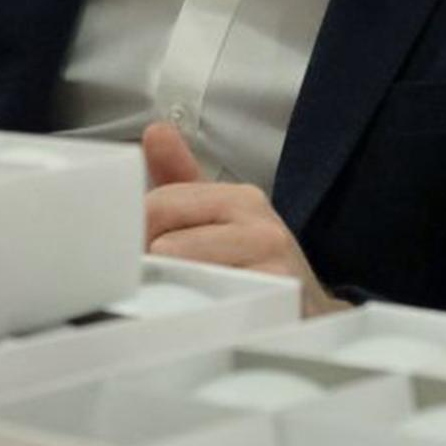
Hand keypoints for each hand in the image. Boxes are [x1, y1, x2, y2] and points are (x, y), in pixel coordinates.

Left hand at [141, 122, 344, 315]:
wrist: (305, 312)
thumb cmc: (255, 265)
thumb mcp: (220, 218)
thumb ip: (180, 177)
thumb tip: (155, 131)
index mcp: (243, 198)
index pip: (158, 204)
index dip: (139, 235)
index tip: (150, 254)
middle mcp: (261, 226)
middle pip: (164, 243)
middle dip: (155, 267)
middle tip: (177, 282)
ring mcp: (270, 266)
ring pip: (181, 274)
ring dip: (173, 294)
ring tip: (196, 299)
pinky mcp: (269, 303)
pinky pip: (205, 304)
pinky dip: (194, 313)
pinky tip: (208, 314)